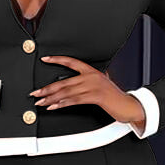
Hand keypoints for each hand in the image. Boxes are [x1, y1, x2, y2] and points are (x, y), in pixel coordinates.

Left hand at [30, 55, 145, 131]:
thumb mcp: (102, 85)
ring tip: (41, 102)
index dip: (57, 59)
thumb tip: (76, 87)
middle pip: (64, 81)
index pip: (71, 62)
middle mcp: (91, 76)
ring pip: (67, 92)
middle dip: (47, 89)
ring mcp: (93, 86)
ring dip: (51, 98)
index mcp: (92, 71)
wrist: (128, 106)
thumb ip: (90, 83)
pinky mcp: (95, 96)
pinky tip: (54, 106)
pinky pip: (75, 100)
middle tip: (36, 93)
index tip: (45, 59)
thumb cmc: (115, 98)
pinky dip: (62, 103)